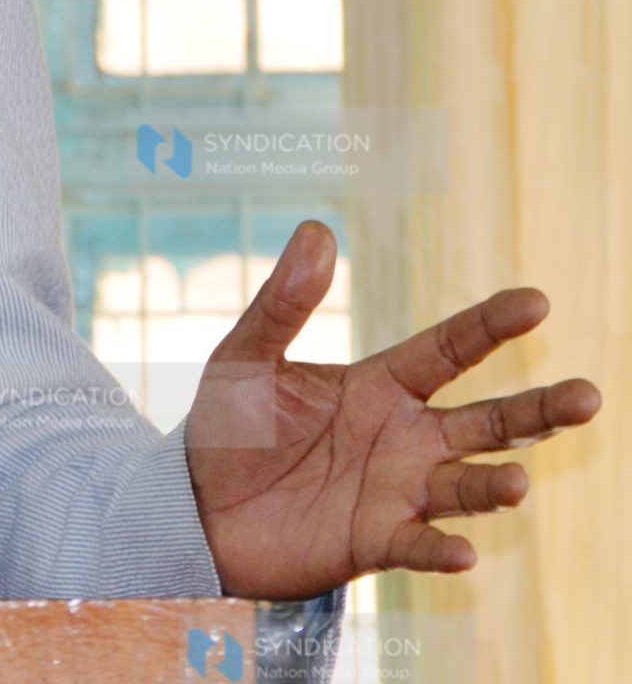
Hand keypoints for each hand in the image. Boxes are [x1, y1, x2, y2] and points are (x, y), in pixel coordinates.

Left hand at [187, 220, 600, 598]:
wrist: (197, 504)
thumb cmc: (230, 426)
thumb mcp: (247, 356)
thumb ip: (284, 302)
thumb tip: (317, 230)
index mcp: (382, 385)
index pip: (450, 349)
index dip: (492, 325)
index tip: (538, 300)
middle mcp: (406, 438)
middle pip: (488, 421)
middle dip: (539, 411)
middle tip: (588, 396)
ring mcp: (398, 492)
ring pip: (467, 485)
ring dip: (496, 485)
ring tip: (517, 481)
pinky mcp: (376, 541)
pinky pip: (418, 546)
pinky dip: (441, 550)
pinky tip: (462, 555)